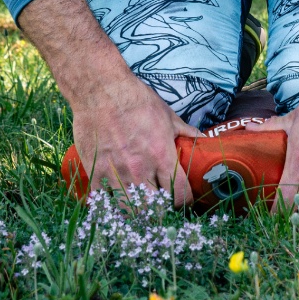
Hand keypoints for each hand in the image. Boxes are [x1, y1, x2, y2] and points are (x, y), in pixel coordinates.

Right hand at [17, 0, 202, 207]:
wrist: (101, 90)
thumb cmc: (136, 99)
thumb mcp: (167, 114)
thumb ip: (185, 131)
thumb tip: (203, 139)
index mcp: (161, 156)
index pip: (180, 194)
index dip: (185, 201)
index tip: (184, 199)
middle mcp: (140, 168)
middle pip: (154, 207)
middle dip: (160, 209)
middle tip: (160, 204)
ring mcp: (116, 173)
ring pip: (129, 209)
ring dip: (136, 210)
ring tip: (138, 205)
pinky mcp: (95, 172)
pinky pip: (102, 200)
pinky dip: (108, 204)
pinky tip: (113, 201)